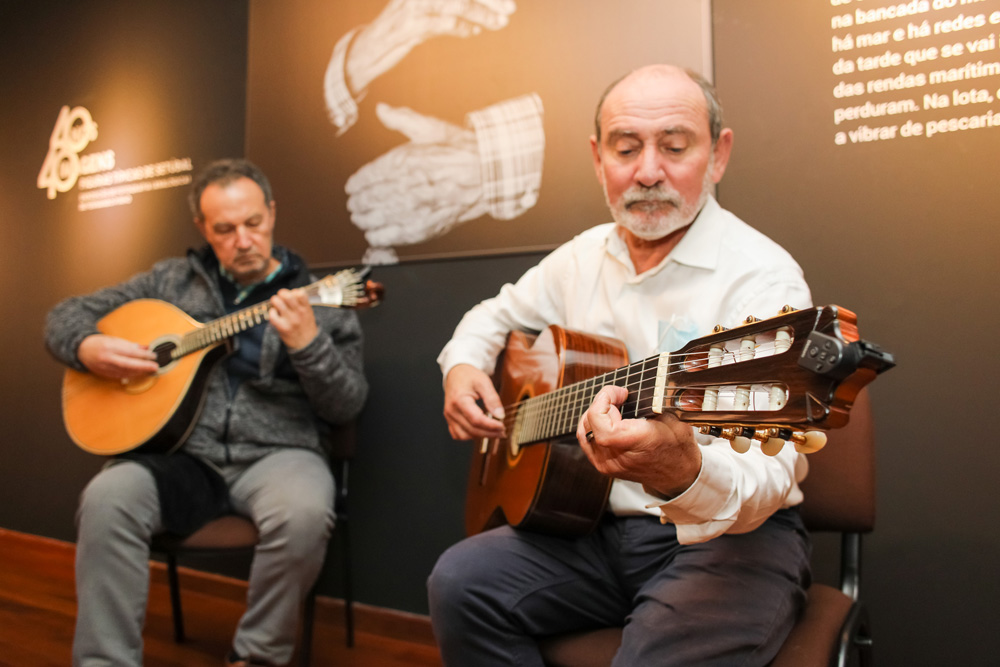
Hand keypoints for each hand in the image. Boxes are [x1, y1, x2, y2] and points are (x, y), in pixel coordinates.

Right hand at [77, 334, 158, 379]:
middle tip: (155, 367)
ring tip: (149, 370)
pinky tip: (139, 373)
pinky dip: (131, 375)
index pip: (130, 352)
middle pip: (128, 364)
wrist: (81, 349)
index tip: (154, 356)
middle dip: (143, 366)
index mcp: (109, 347)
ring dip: (139, 372)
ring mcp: (104, 367)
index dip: (143, 355)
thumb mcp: (114, 339)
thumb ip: (130, 345)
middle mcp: (106, 358)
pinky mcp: (103, 374)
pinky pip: (120, 376)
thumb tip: (146, 348)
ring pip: (125, 372)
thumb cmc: (99, 342)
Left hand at [268, 288, 318, 350]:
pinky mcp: (282, 327)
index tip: (292, 295)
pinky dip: (271, 312)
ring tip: (276, 304)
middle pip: (287, 296)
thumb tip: (291, 292)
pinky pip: (272, 315)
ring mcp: (290, 320)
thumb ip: (302, 303)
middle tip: (281, 297)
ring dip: (275, 301)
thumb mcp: (308, 313)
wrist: (306, 343)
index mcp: (306, 308)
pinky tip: (275, 314)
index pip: (299, 293)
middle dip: (282, 293)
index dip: (293, 292)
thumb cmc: (305, 325)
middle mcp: (298, 313)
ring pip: (277, 302)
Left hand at [346, 103, 487, 249]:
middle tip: (355, 205)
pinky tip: (374, 235)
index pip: (367, 177)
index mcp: (404, 161)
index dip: (355, 185)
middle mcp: (406, 185)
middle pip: (368, 199)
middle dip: (358, 204)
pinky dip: (379, 237)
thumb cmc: (461, 151)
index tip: (352, 188)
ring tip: (361, 219)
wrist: (489, 174)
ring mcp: (415, 208)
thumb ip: (402, 119)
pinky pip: (393, 236)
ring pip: (377, 219)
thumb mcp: (431, 128)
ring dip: (364, 220)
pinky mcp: (426, 227)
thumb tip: (381, 109)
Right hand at [348, 0, 515, 91]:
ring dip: (481, 13)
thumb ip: (452, 14)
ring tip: (500, 23)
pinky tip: (473, 32)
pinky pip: (441, 23)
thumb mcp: (429, 17)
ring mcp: (412, 6)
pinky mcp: (408, 26)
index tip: (506, 2)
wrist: (369, 50)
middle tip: (510, 9)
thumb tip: (480, 20)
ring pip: (455, 2)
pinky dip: (461, 28)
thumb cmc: (401, 31)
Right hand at [443, 364, 505, 439]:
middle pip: (471, 430)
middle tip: (502, 432)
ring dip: (480, 436)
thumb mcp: (484, 382)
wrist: (456, 373)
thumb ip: (492, 399)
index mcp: (459, 400)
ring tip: (493, 432)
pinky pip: (458, 434)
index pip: (476, 420)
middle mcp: (451, 411)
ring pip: (464, 435)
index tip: (502, 426)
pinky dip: (470, 436)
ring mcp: (449, 417)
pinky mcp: (450, 420)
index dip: (491, 426)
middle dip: (489, 433)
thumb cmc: (469, 376)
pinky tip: (480, 431)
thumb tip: (500, 415)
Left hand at [577, 385, 701, 497]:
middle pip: (590, 423)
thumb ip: (651, 401)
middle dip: (602, 403)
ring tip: (615, 408)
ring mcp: (607, 464)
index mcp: (636, 443)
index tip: (620, 393)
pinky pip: (586, 440)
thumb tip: (634, 387)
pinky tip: (609, 419)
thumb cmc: (677, 447)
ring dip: (596, 413)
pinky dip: (593, 425)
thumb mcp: (674, 417)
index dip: (603, 401)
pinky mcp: (602, 466)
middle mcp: (617, 457)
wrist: (677, 476)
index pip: (601, 423)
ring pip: (584, 430)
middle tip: (621, 398)